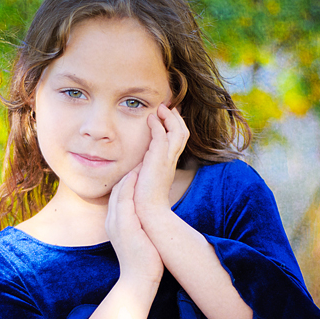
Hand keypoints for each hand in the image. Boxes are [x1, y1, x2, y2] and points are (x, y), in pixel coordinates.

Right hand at [105, 168, 163, 283]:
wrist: (139, 279)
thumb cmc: (144, 263)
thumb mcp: (140, 241)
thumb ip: (141, 228)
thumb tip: (149, 222)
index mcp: (115, 225)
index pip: (119, 197)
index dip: (128, 183)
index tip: (140, 171)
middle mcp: (112, 221)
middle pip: (116, 190)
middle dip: (127, 174)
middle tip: (140, 160)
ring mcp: (115, 222)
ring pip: (119, 191)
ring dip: (129, 175)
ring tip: (140, 162)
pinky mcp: (123, 224)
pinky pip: (124, 198)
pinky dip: (130, 184)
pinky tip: (137, 174)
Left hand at [133, 105, 189, 219]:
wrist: (147, 211)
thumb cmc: (143, 199)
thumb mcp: (145, 179)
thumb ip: (144, 169)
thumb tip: (137, 165)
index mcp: (168, 164)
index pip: (177, 141)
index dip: (174, 127)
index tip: (166, 116)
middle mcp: (171, 160)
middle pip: (182, 133)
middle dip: (176, 118)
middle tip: (167, 107)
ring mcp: (167, 160)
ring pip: (178, 131)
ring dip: (169, 118)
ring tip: (161, 108)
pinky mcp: (160, 160)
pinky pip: (163, 136)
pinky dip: (158, 125)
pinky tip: (150, 118)